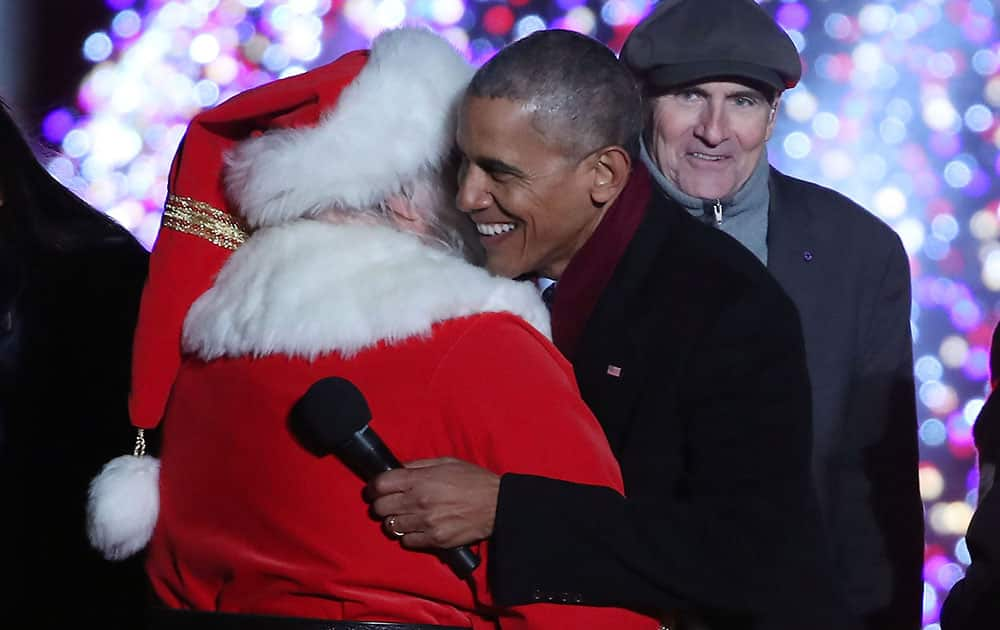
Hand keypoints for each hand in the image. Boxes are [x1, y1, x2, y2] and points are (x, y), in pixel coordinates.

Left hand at [367, 457, 499, 549]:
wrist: (496, 505)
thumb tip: (397, 468)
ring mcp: (425, 523)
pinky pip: (407, 542)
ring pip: (391, 527)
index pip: (380, 485)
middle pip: (381, 508)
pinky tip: (416, 528)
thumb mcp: (446, 462)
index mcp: (420, 480)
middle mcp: (419, 502)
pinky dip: (408, 536)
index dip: (373, 487)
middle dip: (380, 505)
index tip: (374, 490)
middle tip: (388, 503)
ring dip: (394, 521)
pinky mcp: (434, 540)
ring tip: (403, 517)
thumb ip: (418, 465)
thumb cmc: (473, 480)